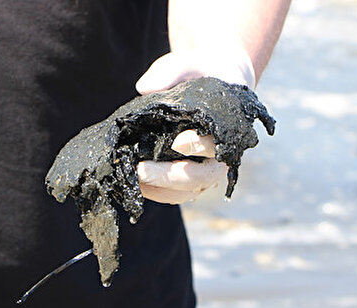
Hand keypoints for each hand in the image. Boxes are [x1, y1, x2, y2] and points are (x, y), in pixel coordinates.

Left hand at [134, 47, 255, 203]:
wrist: (209, 82)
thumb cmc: (198, 73)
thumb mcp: (187, 63)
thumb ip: (171, 71)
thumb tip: (143, 88)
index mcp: (225, 128)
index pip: (217, 143)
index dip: (199, 145)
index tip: (178, 142)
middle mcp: (219, 155)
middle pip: (202, 177)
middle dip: (171, 176)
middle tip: (141, 169)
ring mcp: (204, 169)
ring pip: (188, 192)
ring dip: (159, 189)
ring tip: (131, 180)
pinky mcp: (188, 177)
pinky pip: (175, 193)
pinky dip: (155, 192)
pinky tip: (132, 184)